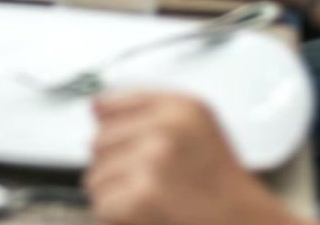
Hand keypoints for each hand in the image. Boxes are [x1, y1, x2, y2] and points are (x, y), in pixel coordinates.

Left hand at [87, 92, 296, 224]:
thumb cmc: (224, 189)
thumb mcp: (198, 129)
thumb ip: (148, 111)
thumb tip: (96, 108)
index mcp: (180, 107)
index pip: (108, 105)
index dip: (113, 133)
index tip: (129, 148)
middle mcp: (167, 128)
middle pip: (98, 141)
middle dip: (116, 168)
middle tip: (152, 186)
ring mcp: (154, 161)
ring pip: (97, 175)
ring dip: (117, 196)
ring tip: (152, 205)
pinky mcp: (143, 196)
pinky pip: (102, 203)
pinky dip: (117, 219)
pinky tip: (145, 219)